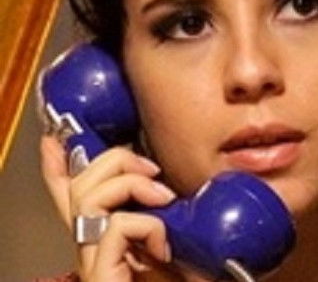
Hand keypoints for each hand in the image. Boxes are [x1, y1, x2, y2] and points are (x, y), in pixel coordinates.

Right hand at [40, 135, 181, 281]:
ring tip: (162, 195)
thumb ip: (163, 217)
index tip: (53, 142)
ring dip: (130, 182)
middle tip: (150, 166)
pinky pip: (115, 228)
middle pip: (79, 186)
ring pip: (87, 197)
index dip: (58, 168)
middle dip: (113, 159)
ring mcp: (93, 263)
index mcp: (105, 238)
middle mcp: (91, 248)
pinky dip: (147, 224)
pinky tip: (164, 245)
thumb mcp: (171, 241)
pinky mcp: (101, 276)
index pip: (71, 196)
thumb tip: (173, 186)